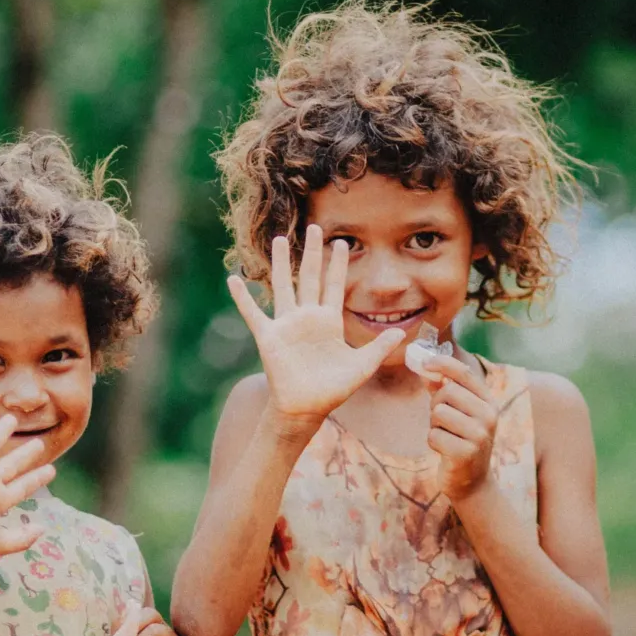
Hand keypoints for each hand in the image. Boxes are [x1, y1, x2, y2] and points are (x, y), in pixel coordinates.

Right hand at [0, 408, 56, 559]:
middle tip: (40, 443)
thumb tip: (42, 529)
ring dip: (0, 432)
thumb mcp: (0, 543)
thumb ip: (22, 538)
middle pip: (11, 464)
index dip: (37, 478)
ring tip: (11, 418)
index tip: (52, 470)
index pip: (22, 486)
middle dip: (25, 454)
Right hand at [227, 226, 404, 431]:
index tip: (341, 242)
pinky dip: (243, 297)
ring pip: (283, 286)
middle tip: (315, 227)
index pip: (334, 285)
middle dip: (313, 252)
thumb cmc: (333, 390)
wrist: (306, 409)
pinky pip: (253, 313)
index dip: (337, 264)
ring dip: (280, 263)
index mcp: (329, 321)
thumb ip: (379, 347)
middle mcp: (308, 317)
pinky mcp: (269, 336)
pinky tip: (233, 279)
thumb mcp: (362, 366)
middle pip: (310, 277)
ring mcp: (287, 325)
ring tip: (279, 239)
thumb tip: (402, 332)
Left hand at [420, 353, 498, 499]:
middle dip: (435, 404)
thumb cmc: (461, 441)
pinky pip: (434, 435)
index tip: (424, 362)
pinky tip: (445, 451)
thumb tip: (426, 368)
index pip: (464, 373)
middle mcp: (489, 416)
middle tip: (441, 420)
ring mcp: (480, 435)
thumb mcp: (459, 413)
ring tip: (446, 436)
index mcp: (489, 402)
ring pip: (438, 413)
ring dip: (434, 425)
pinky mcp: (466, 453)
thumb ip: (445, 390)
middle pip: (447, 392)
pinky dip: (433, 442)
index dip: (442, 363)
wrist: (472, 482)